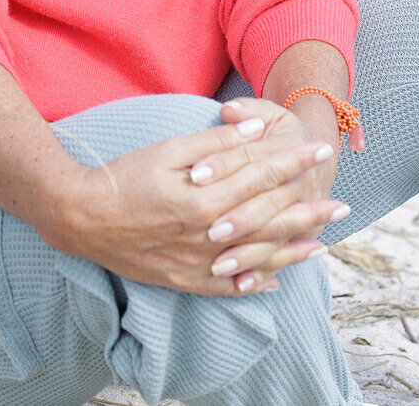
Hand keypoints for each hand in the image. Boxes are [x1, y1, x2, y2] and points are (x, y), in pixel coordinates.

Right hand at [53, 107, 347, 295]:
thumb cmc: (121, 176)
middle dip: (306, 209)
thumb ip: (214, 143)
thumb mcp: (166, 150)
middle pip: (268, 221)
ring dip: (291, 251)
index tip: (318, 151)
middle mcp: (208, 236)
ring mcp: (196, 263)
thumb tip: (254, 130)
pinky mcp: (182, 280)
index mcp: (206, 199)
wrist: (79, 216)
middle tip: (340, 204)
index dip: (292, 162)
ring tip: (321, 244)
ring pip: (256, 259)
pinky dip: (254, 285)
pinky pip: (227, 288)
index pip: (261, 178)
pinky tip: (274, 283)